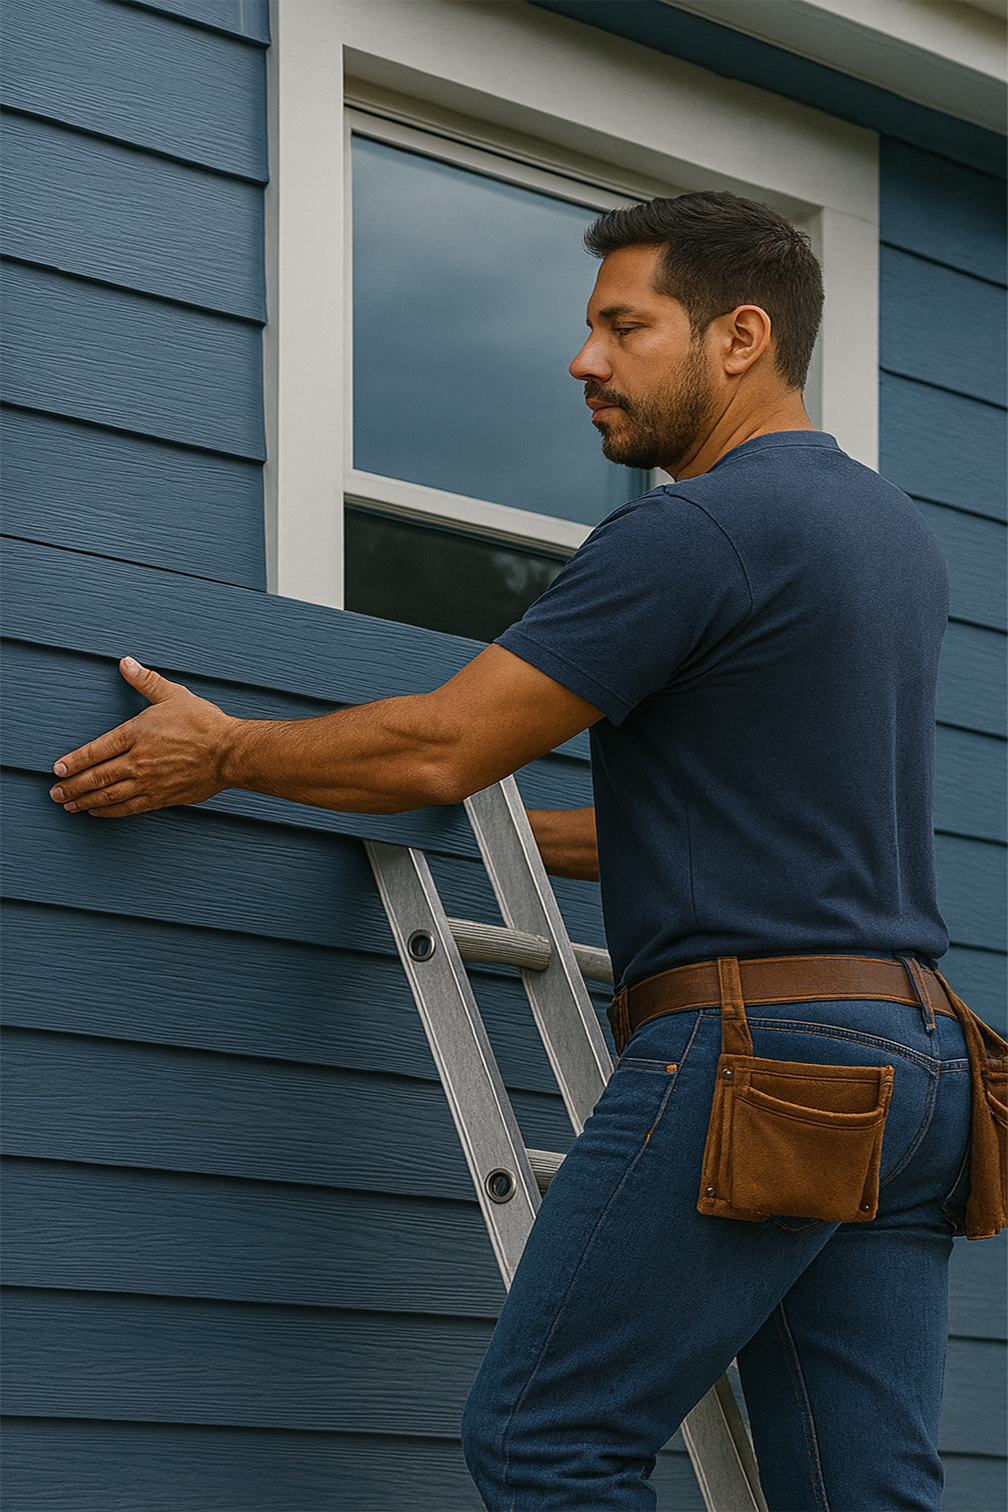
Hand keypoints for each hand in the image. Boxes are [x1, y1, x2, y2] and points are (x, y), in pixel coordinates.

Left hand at [49, 657, 235, 817]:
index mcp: (137, 733)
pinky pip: (128, 808)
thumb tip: (126, 663)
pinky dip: (109, 811)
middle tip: (54, 792)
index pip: (96, 750)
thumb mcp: (174, 695)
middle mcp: (139, 760)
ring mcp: (149, 782)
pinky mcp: (161, 798)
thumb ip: (145, 681)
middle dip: (71, 786)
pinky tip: (97, 812)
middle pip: (96, 777)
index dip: (74, 761)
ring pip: (108, 795)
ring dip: (84, 801)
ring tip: (69, 805)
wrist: (230, 752)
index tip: (58, 768)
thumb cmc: (205, 723)